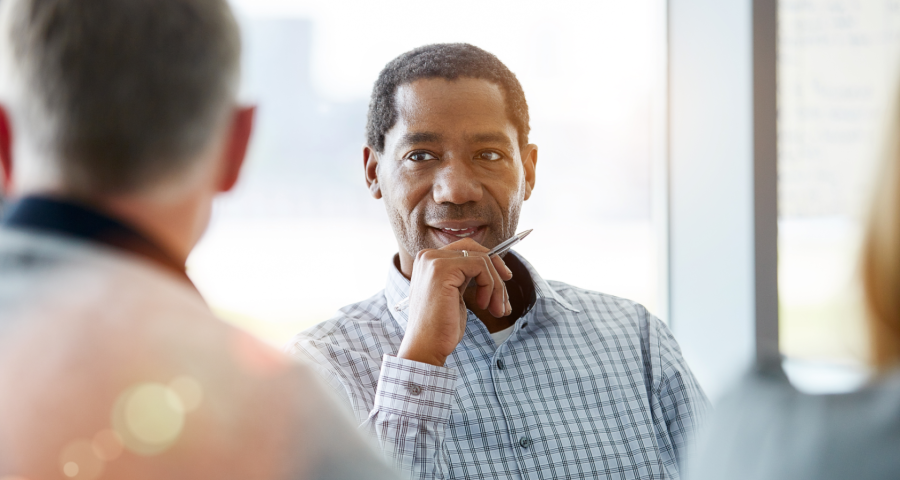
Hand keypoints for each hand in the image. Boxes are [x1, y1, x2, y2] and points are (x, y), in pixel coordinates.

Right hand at [396, 238, 513, 366]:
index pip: (466, 249)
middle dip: (497, 269)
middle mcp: (428, 256)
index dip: (489, 262)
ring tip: (497, 310)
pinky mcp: (442, 269)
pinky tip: (484, 305)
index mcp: (429, 261)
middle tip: (505, 296)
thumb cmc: (441, 327)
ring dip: (496, 286)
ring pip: (482, 260)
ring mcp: (434, 261)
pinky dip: (490, 286)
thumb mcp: (455, 294)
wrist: (426, 346)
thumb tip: (495, 266)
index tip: (504, 280)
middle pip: (475, 249)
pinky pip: (481, 266)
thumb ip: (465, 277)